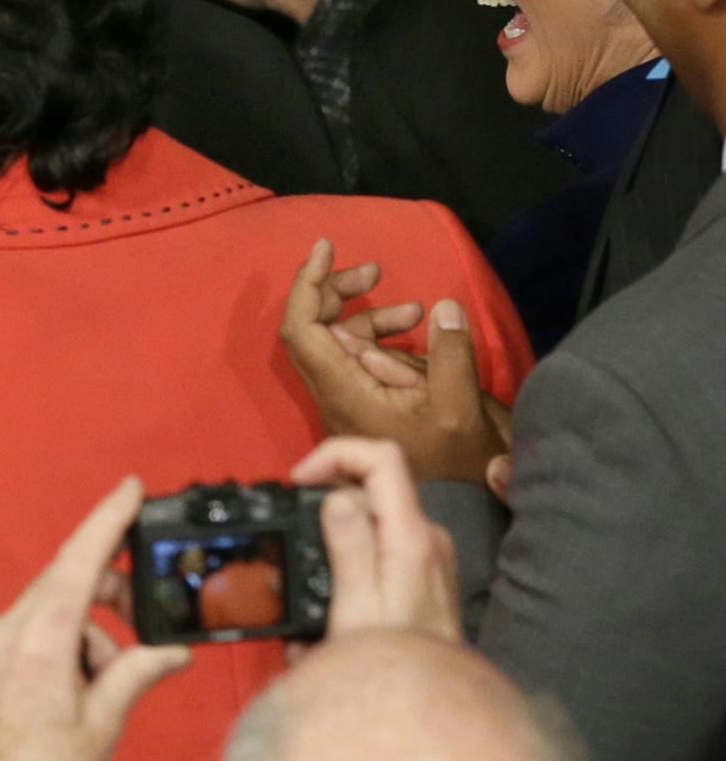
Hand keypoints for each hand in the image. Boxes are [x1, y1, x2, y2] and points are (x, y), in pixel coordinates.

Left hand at [0, 479, 190, 760]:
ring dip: (95, 631)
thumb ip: (138, 672)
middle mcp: (13, 628)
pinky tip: (89, 685)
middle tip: (147, 617)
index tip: (130, 488)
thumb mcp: (104, 720)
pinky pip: (44, 629)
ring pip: (60, 607)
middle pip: (70, 579)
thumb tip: (172, 651)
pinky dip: (74, 643)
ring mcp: (0, 642)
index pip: (79, 559)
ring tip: (111, 682)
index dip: (108, 520)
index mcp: (41, 637)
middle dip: (113, 591)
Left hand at [279, 239, 504, 483]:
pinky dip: (380, 339)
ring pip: (338, 343)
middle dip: (337, 291)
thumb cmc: (457, 467)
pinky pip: (358, 361)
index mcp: (343, 392)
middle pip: (312, 328)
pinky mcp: (363, 404)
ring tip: (413, 311)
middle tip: (375, 271)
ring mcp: (346, 400)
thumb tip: (442, 307)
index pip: (301, 330)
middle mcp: (334, 394)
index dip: (306, 285)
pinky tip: (415, 334)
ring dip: (369, 316)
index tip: (325, 248)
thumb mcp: (459, 408)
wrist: (457, 512)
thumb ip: (450, 353)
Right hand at [292, 437, 461, 642]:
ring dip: (336, 532)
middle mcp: (428, 536)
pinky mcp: (425, 570)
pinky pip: (383, 541)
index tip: (301, 479)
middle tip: (293, 539)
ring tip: (310, 577)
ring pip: (375, 514)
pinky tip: (334, 590)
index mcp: (411, 537)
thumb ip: (350, 546)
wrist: (432, 704)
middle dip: (327, 501)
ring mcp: (430, 553)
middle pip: (373, 485)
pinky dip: (353, 552)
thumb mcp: (356, 606)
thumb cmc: (391, 660)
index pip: (382, 458)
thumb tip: (337, 497)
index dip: (336, 453)